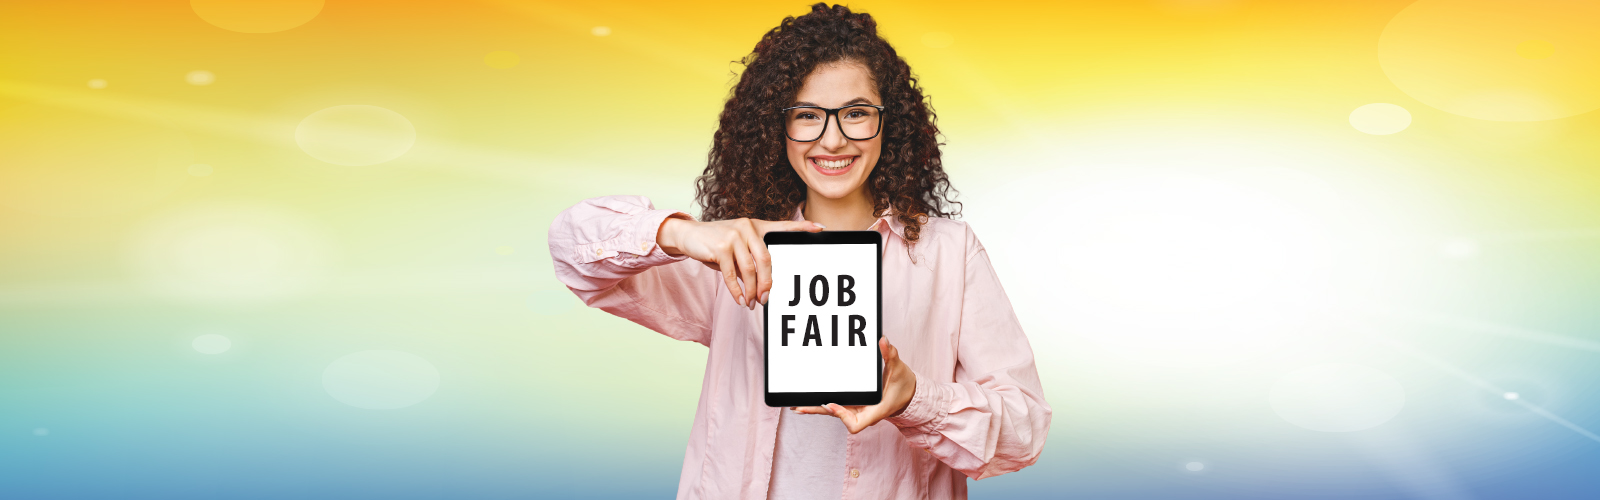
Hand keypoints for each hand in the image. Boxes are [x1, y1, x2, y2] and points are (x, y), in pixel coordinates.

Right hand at [657, 216, 824, 308]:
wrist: (689, 235)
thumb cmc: (717, 244)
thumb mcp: (737, 248)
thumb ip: (751, 260)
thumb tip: (763, 286)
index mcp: (756, 226)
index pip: (783, 226)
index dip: (802, 227)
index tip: (820, 228)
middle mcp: (747, 227)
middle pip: (766, 259)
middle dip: (767, 283)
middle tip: (766, 299)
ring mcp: (733, 236)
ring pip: (749, 270)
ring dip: (751, 290)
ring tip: (751, 302)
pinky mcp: (719, 247)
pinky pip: (731, 274)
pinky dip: (736, 290)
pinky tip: (740, 299)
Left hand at [793, 336, 916, 433]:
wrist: (906, 393)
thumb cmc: (903, 385)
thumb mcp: (898, 369)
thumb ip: (890, 354)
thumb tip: (882, 340)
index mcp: (874, 411)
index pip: (854, 423)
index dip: (841, 415)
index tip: (831, 404)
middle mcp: (862, 412)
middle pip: (836, 415)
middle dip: (817, 410)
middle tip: (798, 407)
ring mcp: (856, 409)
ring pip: (832, 410)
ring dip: (815, 407)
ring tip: (796, 404)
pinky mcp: (852, 403)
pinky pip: (834, 404)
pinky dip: (822, 401)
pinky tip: (809, 398)